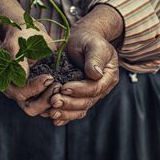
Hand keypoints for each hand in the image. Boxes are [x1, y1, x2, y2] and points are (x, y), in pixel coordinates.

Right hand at [1, 21, 60, 116]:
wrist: (30, 34)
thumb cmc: (20, 37)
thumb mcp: (15, 44)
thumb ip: (17, 61)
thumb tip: (21, 77)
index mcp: (8, 83)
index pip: (21, 94)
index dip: (35, 88)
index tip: (49, 77)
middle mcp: (19, 93)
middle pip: (31, 108)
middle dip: (46, 99)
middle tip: (58, 85)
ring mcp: (32, 95)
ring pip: (44, 110)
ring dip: (54, 101)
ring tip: (63, 87)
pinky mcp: (44, 93)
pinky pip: (52, 104)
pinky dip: (60, 99)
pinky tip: (68, 90)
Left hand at [47, 5, 122, 125]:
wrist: (81, 40)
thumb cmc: (88, 40)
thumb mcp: (94, 45)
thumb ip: (95, 58)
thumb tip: (95, 73)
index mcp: (108, 76)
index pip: (95, 88)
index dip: (80, 90)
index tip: (64, 87)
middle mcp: (101, 88)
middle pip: (87, 102)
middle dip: (70, 103)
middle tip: (54, 100)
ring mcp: (89, 95)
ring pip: (80, 109)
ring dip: (65, 113)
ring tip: (51, 112)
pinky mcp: (79, 97)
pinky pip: (73, 111)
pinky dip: (64, 116)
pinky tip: (54, 119)